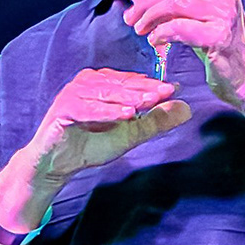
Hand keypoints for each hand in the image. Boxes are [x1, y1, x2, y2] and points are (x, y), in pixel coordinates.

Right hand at [23, 66, 190, 191]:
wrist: (58, 163)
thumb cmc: (91, 145)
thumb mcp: (130, 134)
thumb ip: (155, 121)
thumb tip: (186, 108)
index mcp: (104, 83)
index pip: (133, 82)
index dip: (154, 86)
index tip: (176, 89)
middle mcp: (89, 82)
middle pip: (122, 85)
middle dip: (146, 89)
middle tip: (168, 91)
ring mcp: (75, 93)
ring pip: (106, 93)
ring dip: (129, 97)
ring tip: (150, 101)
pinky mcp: (64, 108)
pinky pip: (88, 109)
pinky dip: (107, 112)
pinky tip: (126, 115)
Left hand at [124, 0, 244, 121]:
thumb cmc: (222, 52)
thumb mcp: (199, 20)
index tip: (136, 5)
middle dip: (146, 2)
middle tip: (131, 18)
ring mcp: (225, 15)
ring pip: (176, 3)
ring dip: (151, 16)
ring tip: (139, 30)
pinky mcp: (220, 36)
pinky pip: (181, 27)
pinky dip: (162, 32)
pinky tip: (155, 41)